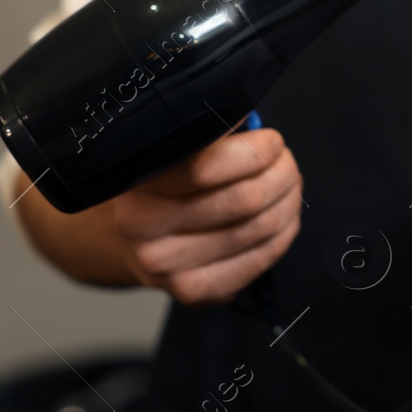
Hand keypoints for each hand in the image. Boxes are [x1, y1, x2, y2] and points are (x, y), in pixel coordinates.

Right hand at [108, 127, 303, 305]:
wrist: (122, 241)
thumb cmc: (157, 186)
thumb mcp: (168, 147)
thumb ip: (206, 129)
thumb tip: (250, 119)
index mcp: (135, 182)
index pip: (206, 166)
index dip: (255, 150)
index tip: (271, 140)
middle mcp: (143, 228)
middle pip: (243, 199)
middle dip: (280, 173)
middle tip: (286, 162)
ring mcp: (167, 266)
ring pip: (258, 229)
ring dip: (288, 202)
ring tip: (289, 186)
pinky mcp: (194, 292)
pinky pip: (259, 261)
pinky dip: (282, 235)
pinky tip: (282, 219)